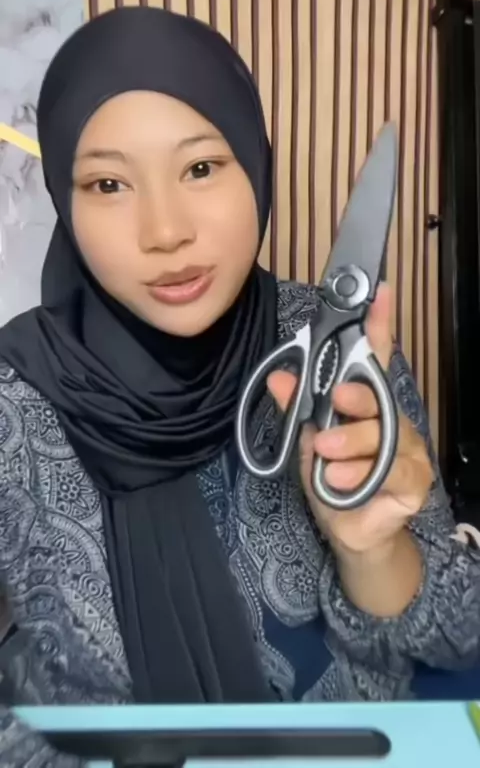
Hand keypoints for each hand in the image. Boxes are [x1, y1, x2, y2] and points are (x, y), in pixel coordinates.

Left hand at [267, 284, 432, 557]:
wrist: (348, 532)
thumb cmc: (332, 480)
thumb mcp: (306, 442)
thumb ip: (296, 410)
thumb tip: (279, 377)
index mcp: (364, 404)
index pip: (374, 357)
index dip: (377, 325)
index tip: (379, 294)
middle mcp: (390, 420)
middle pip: (379, 396)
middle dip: (358, 395)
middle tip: (336, 398)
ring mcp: (407, 450)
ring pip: (383, 436)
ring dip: (351, 444)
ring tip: (325, 456)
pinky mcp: (414, 481)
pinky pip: (390, 472)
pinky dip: (359, 476)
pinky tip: (338, 482)